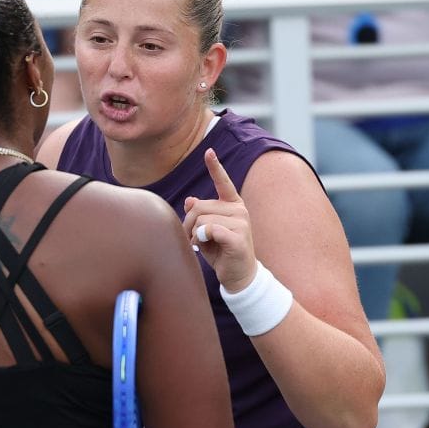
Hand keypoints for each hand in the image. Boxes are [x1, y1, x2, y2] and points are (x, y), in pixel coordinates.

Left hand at [183, 148, 257, 291]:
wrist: (238, 275)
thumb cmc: (221, 252)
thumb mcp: (207, 232)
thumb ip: (200, 215)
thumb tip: (190, 200)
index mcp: (233, 205)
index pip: (223, 182)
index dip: (215, 167)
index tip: (209, 151)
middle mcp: (239, 210)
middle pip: (200, 206)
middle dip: (188, 223)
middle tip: (189, 237)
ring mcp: (241, 223)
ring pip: (202, 219)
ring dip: (193, 234)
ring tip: (198, 244)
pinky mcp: (238, 237)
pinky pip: (210, 230)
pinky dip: (201, 238)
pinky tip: (203, 247)